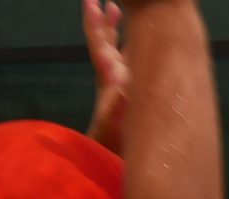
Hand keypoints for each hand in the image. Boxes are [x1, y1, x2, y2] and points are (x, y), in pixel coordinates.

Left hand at [84, 0, 129, 151]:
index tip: (93, 4)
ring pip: (113, 46)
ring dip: (112, 27)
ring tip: (113, 7)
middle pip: (103, 39)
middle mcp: (109, 74)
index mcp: (107, 77)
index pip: (99, 45)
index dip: (96, 25)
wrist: (109, 153)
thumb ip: (117, 106)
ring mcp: (117, 79)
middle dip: (101, 18)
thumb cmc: (111, 140)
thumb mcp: (114, 124)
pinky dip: (130, 46)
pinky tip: (135, 39)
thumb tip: (122, 87)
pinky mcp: (125, 88)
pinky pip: (127, 60)